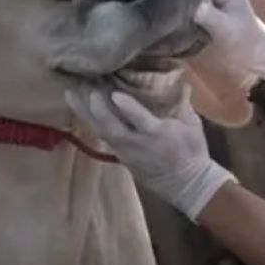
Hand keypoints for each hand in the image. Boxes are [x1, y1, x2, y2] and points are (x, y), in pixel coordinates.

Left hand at [65, 84, 234, 220]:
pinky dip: (92, 122)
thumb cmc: (193, 152)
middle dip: (97, 108)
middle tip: (87, 87)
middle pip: (111, 126)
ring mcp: (126, 152)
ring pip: (101, 131)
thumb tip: (179, 80)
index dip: (125, 106)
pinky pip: (103, 138)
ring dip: (85, 113)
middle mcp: (137, 144)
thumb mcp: (193, 126)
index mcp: (158, 133)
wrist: (188, 185)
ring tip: (71, 94)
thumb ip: (183, 103)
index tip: (114, 93)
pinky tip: (82, 110)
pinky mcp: (122, 157)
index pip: (138, 119)